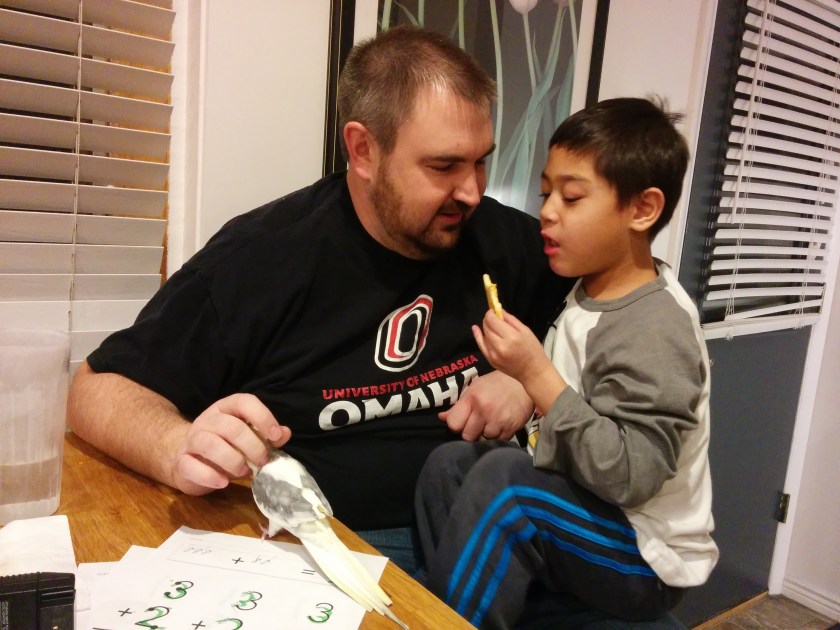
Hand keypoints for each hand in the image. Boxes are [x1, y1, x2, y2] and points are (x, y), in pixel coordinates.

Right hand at [171, 393, 290, 494]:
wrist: (187, 458)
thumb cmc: (225, 447)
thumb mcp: (248, 439)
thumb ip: (267, 436)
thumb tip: (285, 433)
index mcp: (227, 408)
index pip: (244, 402)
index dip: (263, 417)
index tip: (276, 436)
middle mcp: (208, 419)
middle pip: (231, 427)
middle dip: (252, 446)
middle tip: (262, 462)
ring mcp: (192, 439)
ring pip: (210, 444)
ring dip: (232, 460)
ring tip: (245, 472)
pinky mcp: (181, 460)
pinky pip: (192, 466)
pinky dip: (210, 476)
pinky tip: (223, 483)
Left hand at [439, 370, 533, 440]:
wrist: (523, 383)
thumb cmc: (495, 384)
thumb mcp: (474, 389)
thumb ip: (458, 406)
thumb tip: (442, 418)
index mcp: (473, 399)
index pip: (454, 424)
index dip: (457, 425)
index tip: (462, 421)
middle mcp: (484, 411)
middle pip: (468, 436)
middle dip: (470, 432)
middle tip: (477, 424)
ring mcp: (499, 421)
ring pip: (483, 440)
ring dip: (485, 434)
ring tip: (491, 422)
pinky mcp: (512, 428)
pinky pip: (499, 441)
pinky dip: (498, 436)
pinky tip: (501, 425)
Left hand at [472, 310, 548, 383]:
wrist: (533, 372)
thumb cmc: (533, 349)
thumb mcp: (526, 330)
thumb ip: (510, 319)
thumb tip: (498, 310)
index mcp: (511, 337)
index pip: (493, 321)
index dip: (490, 313)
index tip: (493, 310)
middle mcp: (500, 346)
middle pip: (487, 328)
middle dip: (488, 320)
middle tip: (493, 317)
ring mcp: (494, 355)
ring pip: (484, 336)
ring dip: (486, 328)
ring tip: (493, 326)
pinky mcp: (491, 361)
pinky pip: (482, 346)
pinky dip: (478, 337)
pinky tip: (475, 329)